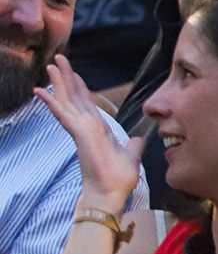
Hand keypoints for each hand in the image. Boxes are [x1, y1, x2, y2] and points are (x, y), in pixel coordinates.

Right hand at [34, 56, 143, 208]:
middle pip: (74, 97)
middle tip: (58, 59)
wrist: (112, 193)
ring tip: (50, 65)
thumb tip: (141, 139)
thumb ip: (134, 146)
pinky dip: (52, 102)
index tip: (75, 74)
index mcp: (98, 130)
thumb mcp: (131, 155)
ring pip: (67, 101)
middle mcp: (87, 127)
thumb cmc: (118, 178)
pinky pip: (63, 114)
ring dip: (59, 83)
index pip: (87, 104)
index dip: (81, 88)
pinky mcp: (78, 134)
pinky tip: (41, 91)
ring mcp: (81, 129)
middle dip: (67, 78)